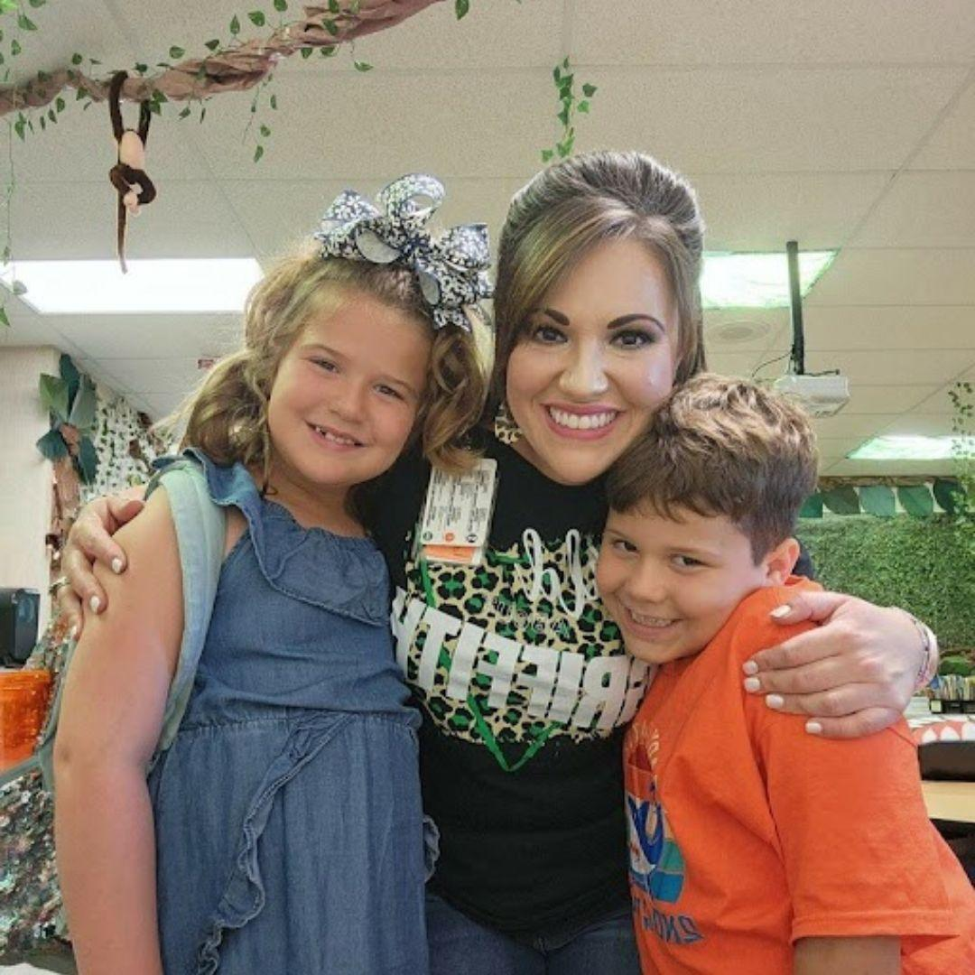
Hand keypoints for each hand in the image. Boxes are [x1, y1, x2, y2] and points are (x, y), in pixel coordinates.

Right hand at [57, 490, 145, 636]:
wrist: (124, 525)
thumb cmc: (127, 515)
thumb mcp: (126, 506)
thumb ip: (129, 506)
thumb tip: (138, 505)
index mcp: (89, 525)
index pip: (91, 536)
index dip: (104, 550)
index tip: (122, 565)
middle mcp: (77, 548)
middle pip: (76, 567)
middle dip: (89, 585)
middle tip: (103, 602)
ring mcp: (75, 569)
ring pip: (69, 588)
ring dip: (79, 605)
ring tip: (95, 616)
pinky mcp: (76, 587)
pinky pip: (69, 603)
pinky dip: (74, 618)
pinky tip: (81, 634)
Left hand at [742, 591, 924, 738]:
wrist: (912, 643)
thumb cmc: (865, 622)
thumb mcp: (838, 602)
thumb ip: (804, 603)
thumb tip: (772, 617)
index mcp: (846, 634)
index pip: (797, 651)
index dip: (769, 660)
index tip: (748, 666)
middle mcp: (863, 662)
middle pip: (808, 678)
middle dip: (775, 683)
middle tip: (751, 686)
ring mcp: (879, 688)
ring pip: (827, 703)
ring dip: (795, 706)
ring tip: (771, 703)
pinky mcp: (891, 709)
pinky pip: (859, 725)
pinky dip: (833, 729)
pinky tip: (809, 727)